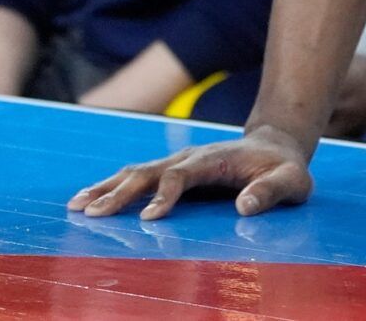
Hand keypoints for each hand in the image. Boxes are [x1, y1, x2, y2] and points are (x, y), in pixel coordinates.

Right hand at [67, 123, 313, 219]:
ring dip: (105, 187)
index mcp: (214, 159)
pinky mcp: (171, 169)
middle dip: (119, 192)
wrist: (274, 146)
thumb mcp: (290, 180)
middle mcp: (189, 156)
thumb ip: (271, 192)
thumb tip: (245, 208)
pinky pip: (136, 176)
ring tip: (75, 206)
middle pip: (147, 171)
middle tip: (91, 215)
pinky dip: (110, 186)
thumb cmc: (283, 168)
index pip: (182, 175)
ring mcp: (177, 161)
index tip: (150, 219)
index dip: (165, 194)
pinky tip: (89, 200)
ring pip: (135, 171)